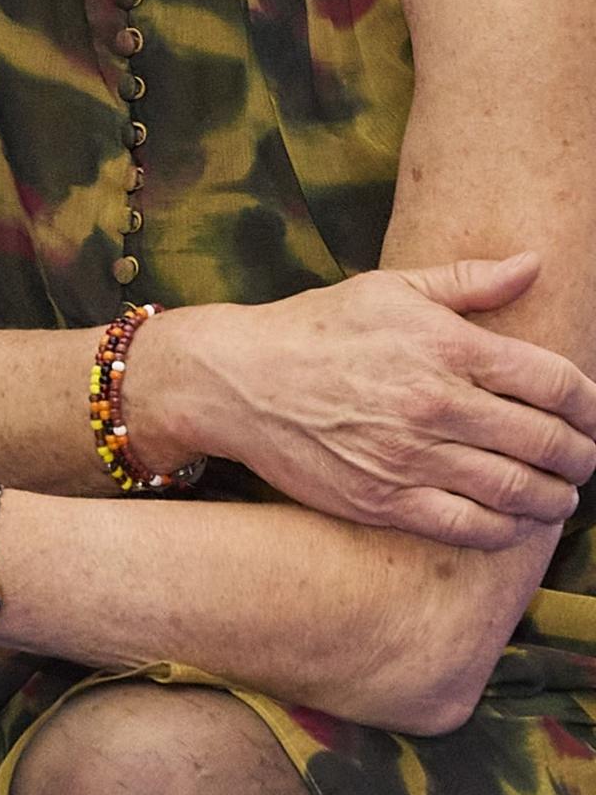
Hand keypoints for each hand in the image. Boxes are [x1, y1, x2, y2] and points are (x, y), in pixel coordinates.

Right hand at [130, 254, 595, 546]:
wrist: (234, 381)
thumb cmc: (314, 329)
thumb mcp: (387, 290)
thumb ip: (467, 281)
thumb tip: (534, 265)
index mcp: (445, 346)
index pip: (555, 382)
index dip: (590, 404)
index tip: (591, 415)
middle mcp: (435, 402)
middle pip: (548, 442)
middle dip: (581, 456)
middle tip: (583, 460)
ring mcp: (410, 456)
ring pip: (518, 490)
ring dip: (555, 498)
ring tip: (560, 496)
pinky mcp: (383, 500)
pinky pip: (471, 526)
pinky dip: (507, 528)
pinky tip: (513, 520)